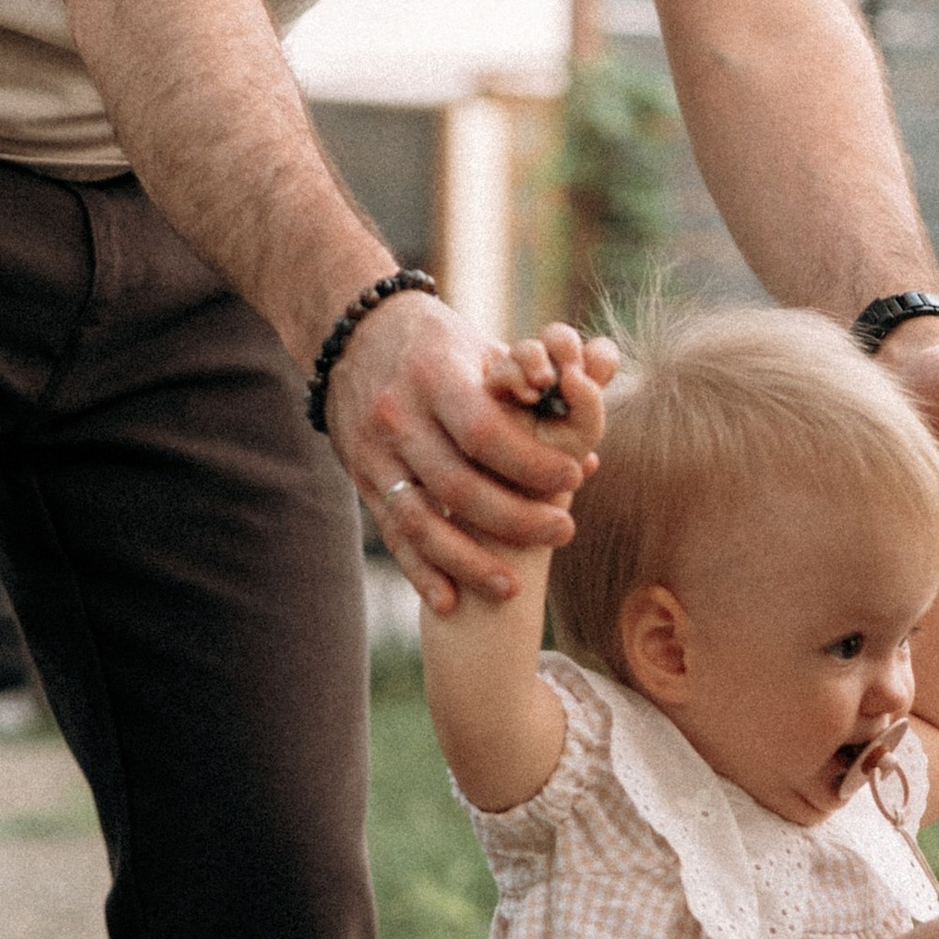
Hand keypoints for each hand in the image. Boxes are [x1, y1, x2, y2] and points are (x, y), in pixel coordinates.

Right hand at [329, 301, 612, 613]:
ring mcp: (375, 452)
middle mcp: (399, 416)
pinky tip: (449, 602)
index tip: (575, 476)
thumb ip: (534, 393)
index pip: (486, 433)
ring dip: (467, 562)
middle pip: (458, 486)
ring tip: (510, 589)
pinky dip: (419, 572)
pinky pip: (392, 535)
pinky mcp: (362, 479)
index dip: (532, 462)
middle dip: (515, 519)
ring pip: (421, 522)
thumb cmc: (438, 344)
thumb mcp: (480, 347)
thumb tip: (585, 448)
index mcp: (435, 377)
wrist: (353, 335)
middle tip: (565, 531)